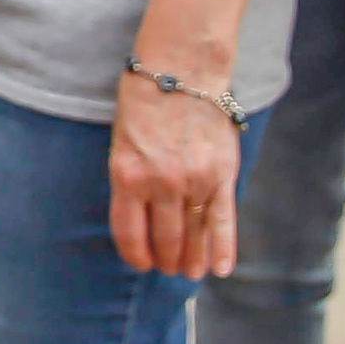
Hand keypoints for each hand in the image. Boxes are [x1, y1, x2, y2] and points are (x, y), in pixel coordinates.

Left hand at [108, 70, 239, 279]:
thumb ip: (131, 180)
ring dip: (191, 259)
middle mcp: (159, 183)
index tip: (141, 264)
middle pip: (163, 238)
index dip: (135, 255)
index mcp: (126, 175)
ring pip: (192, 234)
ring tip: (190, 272)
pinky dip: (222, 248)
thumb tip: (140, 217)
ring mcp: (193, 181)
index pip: (128, 232)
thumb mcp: (121, 143)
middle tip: (168, 269)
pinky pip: (223, 220)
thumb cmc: (143, 103)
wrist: (181, 70)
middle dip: (165, 260)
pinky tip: (219, 269)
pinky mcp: (221, 175)